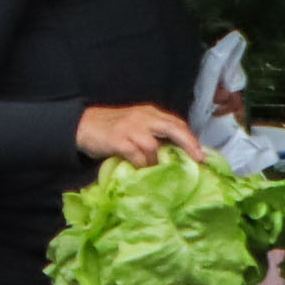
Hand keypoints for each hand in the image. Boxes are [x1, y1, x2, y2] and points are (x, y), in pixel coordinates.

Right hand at [75, 102, 199, 164]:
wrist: (82, 125)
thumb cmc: (112, 129)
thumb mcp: (136, 125)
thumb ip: (153, 134)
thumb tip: (175, 154)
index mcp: (149, 113)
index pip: (176, 123)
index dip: (190, 138)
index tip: (201, 154)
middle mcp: (142, 117)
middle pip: (172, 128)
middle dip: (188, 143)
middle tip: (198, 159)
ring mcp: (130, 127)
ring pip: (153, 145)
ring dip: (158, 161)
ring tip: (157, 171)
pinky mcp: (117, 139)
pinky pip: (135, 154)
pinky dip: (141, 164)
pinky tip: (141, 170)